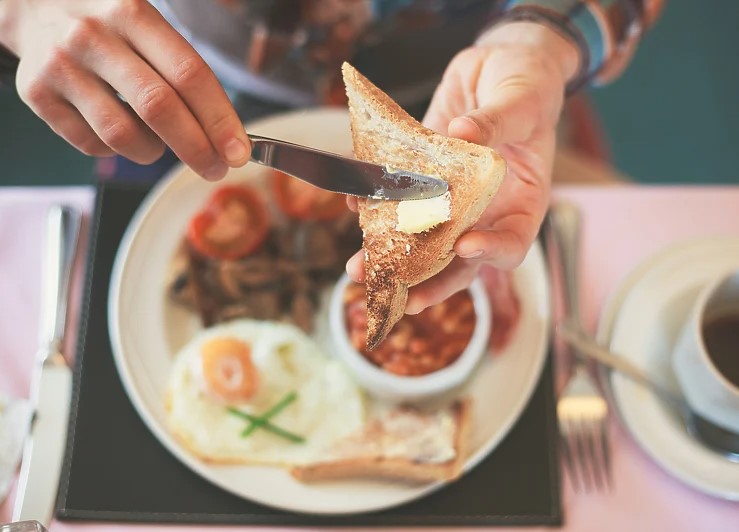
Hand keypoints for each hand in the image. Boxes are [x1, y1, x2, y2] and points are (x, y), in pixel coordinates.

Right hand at [0, 0, 250, 179]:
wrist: (32, 3)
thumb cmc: (108, 23)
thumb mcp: (146, 22)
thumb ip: (183, 69)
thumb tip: (227, 135)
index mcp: (133, 13)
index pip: (189, 74)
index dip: (219, 119)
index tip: (238, 151)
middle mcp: (94, 36)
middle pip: (159, 108)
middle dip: (197, 148)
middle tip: (215, 168)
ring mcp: (61, 65)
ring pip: (122, 135)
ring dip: (152, 152)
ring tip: (158, 144)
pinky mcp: (36, 93)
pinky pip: (91, 144)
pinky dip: (115, 150)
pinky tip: (120, 131)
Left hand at [347, 22, 578, 312]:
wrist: (499, 64)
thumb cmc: (528, 83)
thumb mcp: (522, 98)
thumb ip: (497, 121)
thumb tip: (463, 134)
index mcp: (523, 201)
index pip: (512, 242)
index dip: (491, 252)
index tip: (465, 246)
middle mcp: (486, 209)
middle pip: (459, 259)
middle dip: (427, 279)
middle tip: (397, 295)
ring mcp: (452, 198)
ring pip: (423, 238)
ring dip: (391, 255)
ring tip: (358, 268)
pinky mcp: (424, 178)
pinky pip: (400, 199)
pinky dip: (376, 205)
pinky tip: (355, 204)